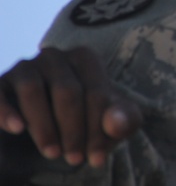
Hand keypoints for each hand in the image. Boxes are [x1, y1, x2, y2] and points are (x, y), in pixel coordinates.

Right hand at [0, 47, 141, 168]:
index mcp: (84, 59)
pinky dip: (6, 111)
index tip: (97, 158)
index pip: (96, 92)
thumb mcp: (111, 124)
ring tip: (53, 152)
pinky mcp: (0, 84)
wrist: (48, 133)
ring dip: (44, 126)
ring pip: (33, 90)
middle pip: (67, 91)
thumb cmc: (85, 122)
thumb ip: (124, 120)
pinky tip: (17, 129)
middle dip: (73, 129)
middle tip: (75, 158)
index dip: (98, 127)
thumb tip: (115, 122)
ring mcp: (24, 68)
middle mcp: (54, 56)